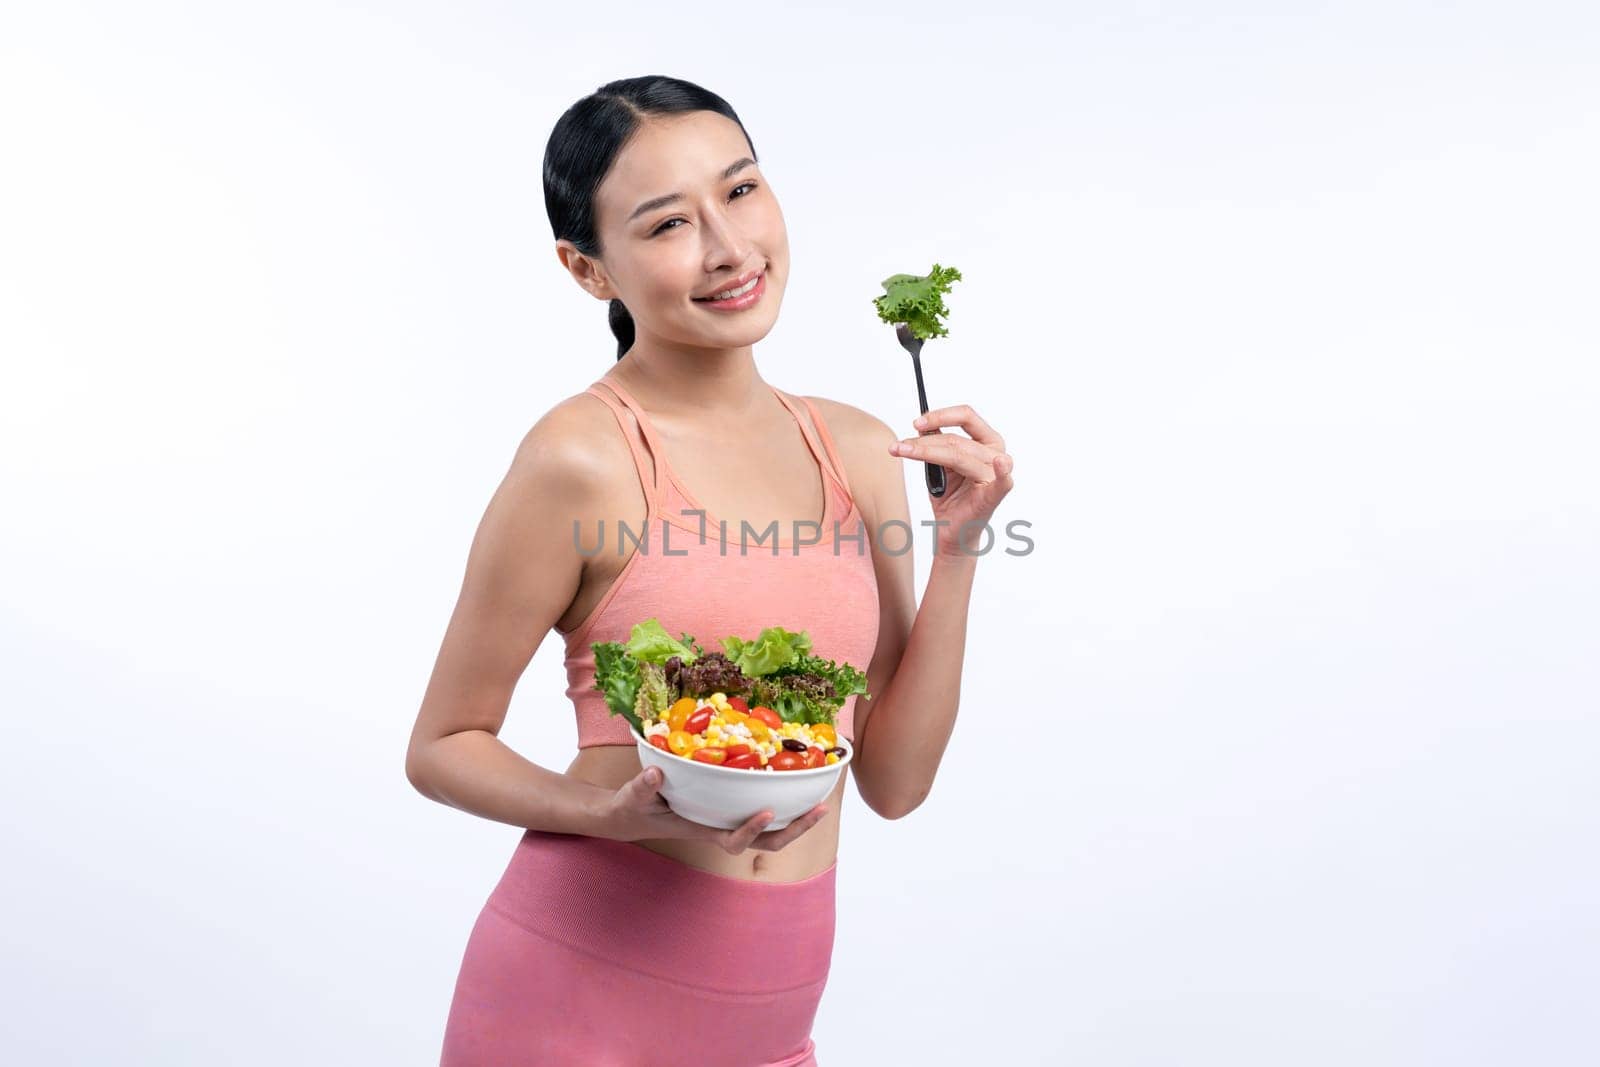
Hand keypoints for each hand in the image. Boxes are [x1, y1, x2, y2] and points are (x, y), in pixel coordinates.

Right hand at [597, 765, 829, 853]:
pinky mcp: (729, 807)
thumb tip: (656, 773)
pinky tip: (796, 784)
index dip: (752, 830)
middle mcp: (721, 828)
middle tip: (820, 810)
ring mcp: (727, 819)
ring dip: (797, 820)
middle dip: (794, 830)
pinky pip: (761, 809)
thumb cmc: (631, 808)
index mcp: (702, 830)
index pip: (733, 841)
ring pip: (770, 830)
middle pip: (766, 842)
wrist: (630, 813)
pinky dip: (782, 801)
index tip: (768, 812)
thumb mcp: (633, 797)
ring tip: (822, 804)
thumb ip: (642, 787)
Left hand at [889, 404, 1014, 556]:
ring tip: (902, 452)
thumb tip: (922, 425)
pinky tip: (1000, 464)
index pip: (966, 416)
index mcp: (987, 441)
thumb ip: (937, 443)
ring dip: (926, 452)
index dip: (940, 416)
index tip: (916, 423)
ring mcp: (997, 475)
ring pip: (958, 455)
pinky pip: (1001, 481)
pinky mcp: (994, 495)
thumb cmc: (950, 497)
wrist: (951, 530)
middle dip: (923, 442)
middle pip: (955, 439)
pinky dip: (1002, 472)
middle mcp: (995, 454)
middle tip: (899, 446)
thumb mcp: (939, 464)